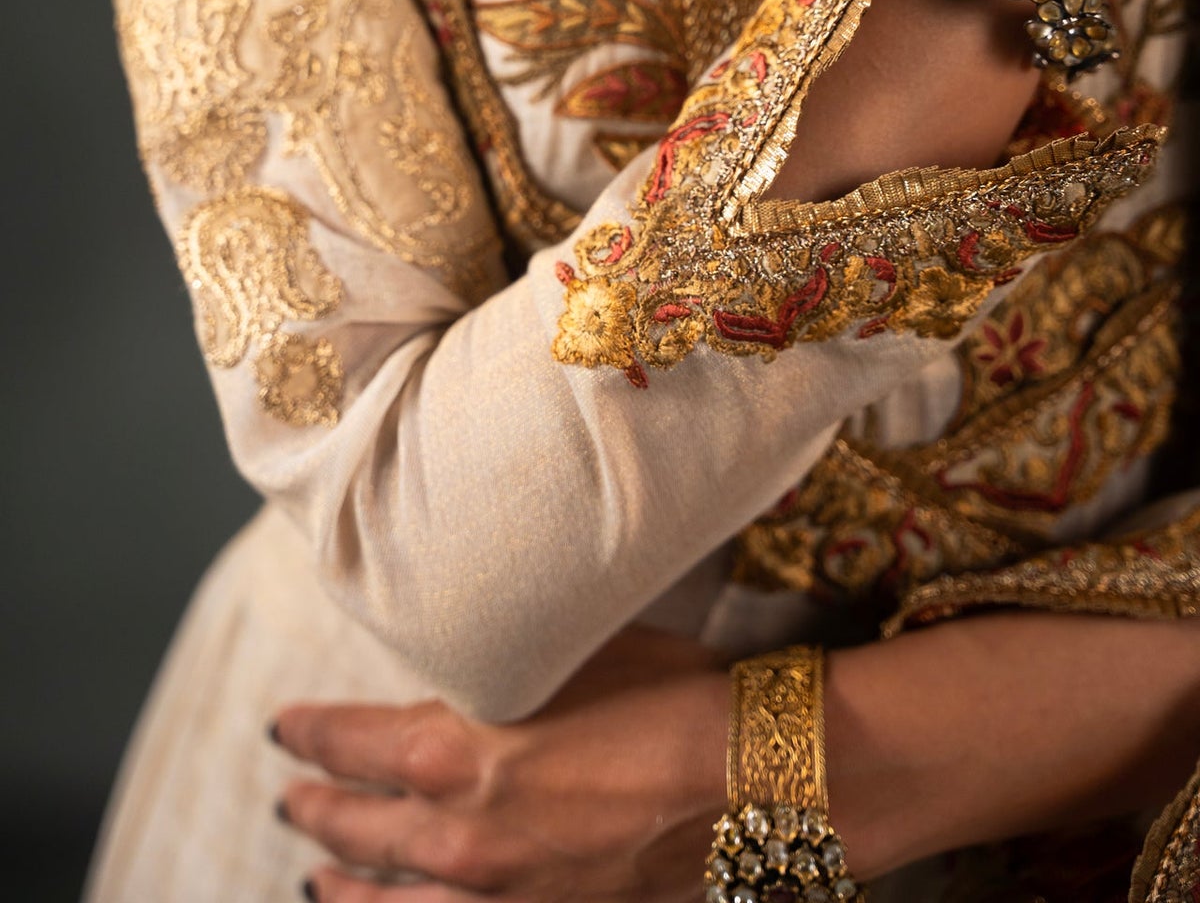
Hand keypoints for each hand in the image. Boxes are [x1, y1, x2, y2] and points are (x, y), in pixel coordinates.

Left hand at [273, 627, 728, 902]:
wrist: (752, 778)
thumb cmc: (667, 691)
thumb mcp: (565, 651)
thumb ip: (493, 669)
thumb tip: (462, 662)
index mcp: (452, 750)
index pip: (347, 743)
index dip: (307, 733)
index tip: (285, 726)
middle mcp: (459, 834)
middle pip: (356, 827)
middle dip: (316, 809)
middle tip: (293, 797)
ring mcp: (500, 893)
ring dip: (341, 887)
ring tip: (314, 880)